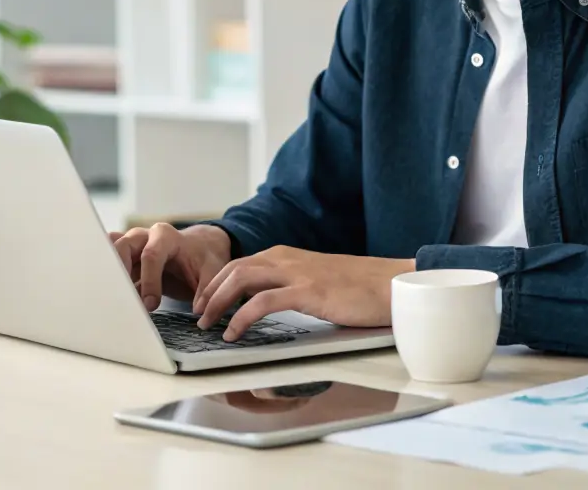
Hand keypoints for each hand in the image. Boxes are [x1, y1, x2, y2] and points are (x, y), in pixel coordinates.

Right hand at [108, 223, 231, 310]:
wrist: (199, 250)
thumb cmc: (204, 259)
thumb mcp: (213, 271)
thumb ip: (207, 289)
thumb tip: (198, 311)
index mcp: (166, 236)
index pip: (151, 255)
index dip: (149, 281)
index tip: (151, 305)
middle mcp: (144, 237)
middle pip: (123, 247)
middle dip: (121, 273)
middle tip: (124, 300)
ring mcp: (132, 247)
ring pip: (111, 252)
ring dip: (110, 274)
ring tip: (112, 299)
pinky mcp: (126, 260)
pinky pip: (109, 263)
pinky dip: (107, 277)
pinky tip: (108, 296)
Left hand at [192, 246, 415, 341]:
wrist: (391, 284)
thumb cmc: (359, 287)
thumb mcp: (317, 281)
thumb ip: (293, 286)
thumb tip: (271, 304)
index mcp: (287, 255)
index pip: (239, 264)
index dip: (216, 283)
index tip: (204, 302)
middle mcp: (286, 258)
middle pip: (232, 269)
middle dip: (208, 292)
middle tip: (196, 314)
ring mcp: (296, 273)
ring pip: (240, 280)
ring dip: (217, 302)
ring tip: (206, 324)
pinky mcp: (306, 291)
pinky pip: (261, 303)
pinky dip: (240, 317)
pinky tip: (232, 333)